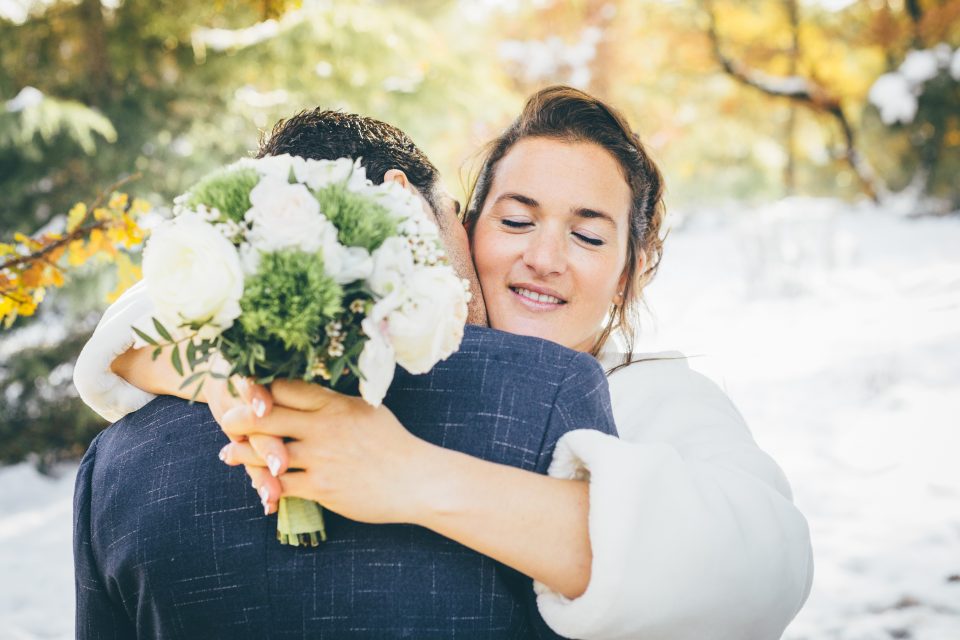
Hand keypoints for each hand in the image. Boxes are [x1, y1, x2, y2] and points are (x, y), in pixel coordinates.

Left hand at [218, 379, 435, 524]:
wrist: (417, 480)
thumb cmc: (392, 443)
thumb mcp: (365, 410)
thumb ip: (333, 401)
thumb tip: (306, 392)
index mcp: (335, 403)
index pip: (284, 388)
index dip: (259, 388)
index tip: (245, 391)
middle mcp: (324, 427)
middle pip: (265, 416)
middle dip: (239, 419)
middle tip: (227, 421)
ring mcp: (321, 458)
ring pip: (265, 453)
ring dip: (242, 455)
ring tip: (229, 454)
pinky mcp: (322, 487)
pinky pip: (280, 485)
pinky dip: (265, 486)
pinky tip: (258, 485)